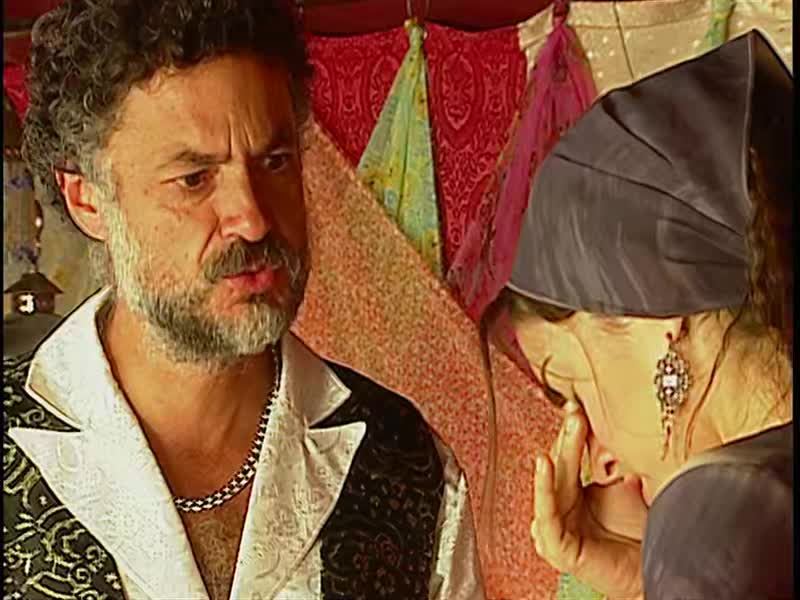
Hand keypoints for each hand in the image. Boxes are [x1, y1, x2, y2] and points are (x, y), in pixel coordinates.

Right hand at [531, 401, 643, 598]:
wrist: (654, 575)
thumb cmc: (642, 537)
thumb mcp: (629, 490)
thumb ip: (617, 465)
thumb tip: (617, 433)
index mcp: (574, 493)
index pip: (568, 456)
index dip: (572, 432)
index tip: (578, 406)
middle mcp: (561, 508)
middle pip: (559, 466)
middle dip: (567, 437)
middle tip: (575, 412)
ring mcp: (556, 527)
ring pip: (552, 485)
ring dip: (557, 455)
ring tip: (567, 429)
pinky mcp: (557, 547)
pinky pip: (546, 516)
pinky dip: (543, 489)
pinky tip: (544, 464)